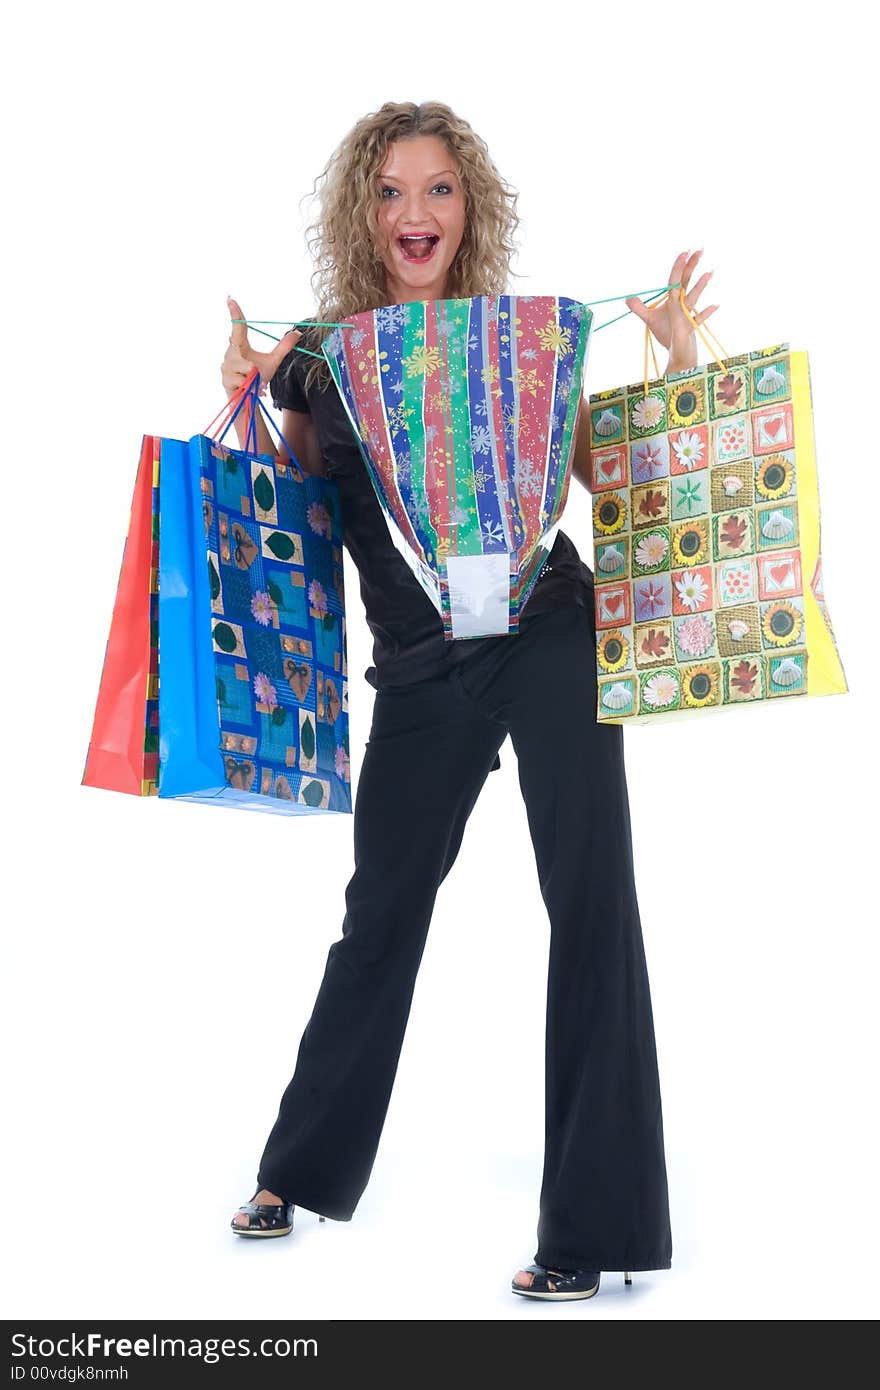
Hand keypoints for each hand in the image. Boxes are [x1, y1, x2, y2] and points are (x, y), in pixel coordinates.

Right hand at [221, 297, 301, 398]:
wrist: (245, 400)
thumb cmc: (255, 379)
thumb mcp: (272, 362)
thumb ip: (284, 348)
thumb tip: (298, 333)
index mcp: (239, 346)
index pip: (238, 327)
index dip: (235, 313)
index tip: (230, 299)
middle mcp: (229, 354)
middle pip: (245, 353)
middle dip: (254, 367)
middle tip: (256, 375)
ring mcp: (225, 367)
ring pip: (247, 368)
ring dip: (253, 378)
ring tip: (251, 383)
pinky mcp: (225, 380)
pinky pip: (243, 381)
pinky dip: (249, 387)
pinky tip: (246, 389)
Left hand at [624, 250, 718, 372]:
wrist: (676, 351)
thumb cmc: (666, 333)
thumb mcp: (650, 319)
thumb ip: (640, 308)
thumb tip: (628, 298)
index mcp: (673, 300)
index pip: (675, 280)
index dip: (679, 266)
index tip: (685, 252)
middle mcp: (681, 305)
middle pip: (686, 283)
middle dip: (691, 267)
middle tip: (700, 250)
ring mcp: (687, 316)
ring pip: (693, 298)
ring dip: (700, 286)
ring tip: (709, 272)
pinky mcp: (690, 328)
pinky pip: (699, 320)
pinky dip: (707, 313)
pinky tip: (715, 305)